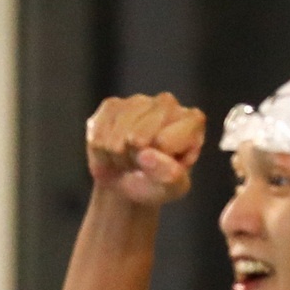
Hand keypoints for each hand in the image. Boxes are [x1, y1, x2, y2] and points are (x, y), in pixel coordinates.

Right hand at [86, 93, 206, 205]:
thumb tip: (146, 154)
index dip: (155, 161)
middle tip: (139, 165)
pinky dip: (100, 151)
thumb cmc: (156, 183)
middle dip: (133, 159)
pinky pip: (98, 133)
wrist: (128, 181)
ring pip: (115, 135)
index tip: (160, 167)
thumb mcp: (171, 189)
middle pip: (137, 136)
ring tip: (126, 160)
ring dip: (116, 157)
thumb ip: (169, 176)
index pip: (164, 141)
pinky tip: (111, 152)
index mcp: (192, 121)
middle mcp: (167, 104)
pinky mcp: (112, 105)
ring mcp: (138, 101)